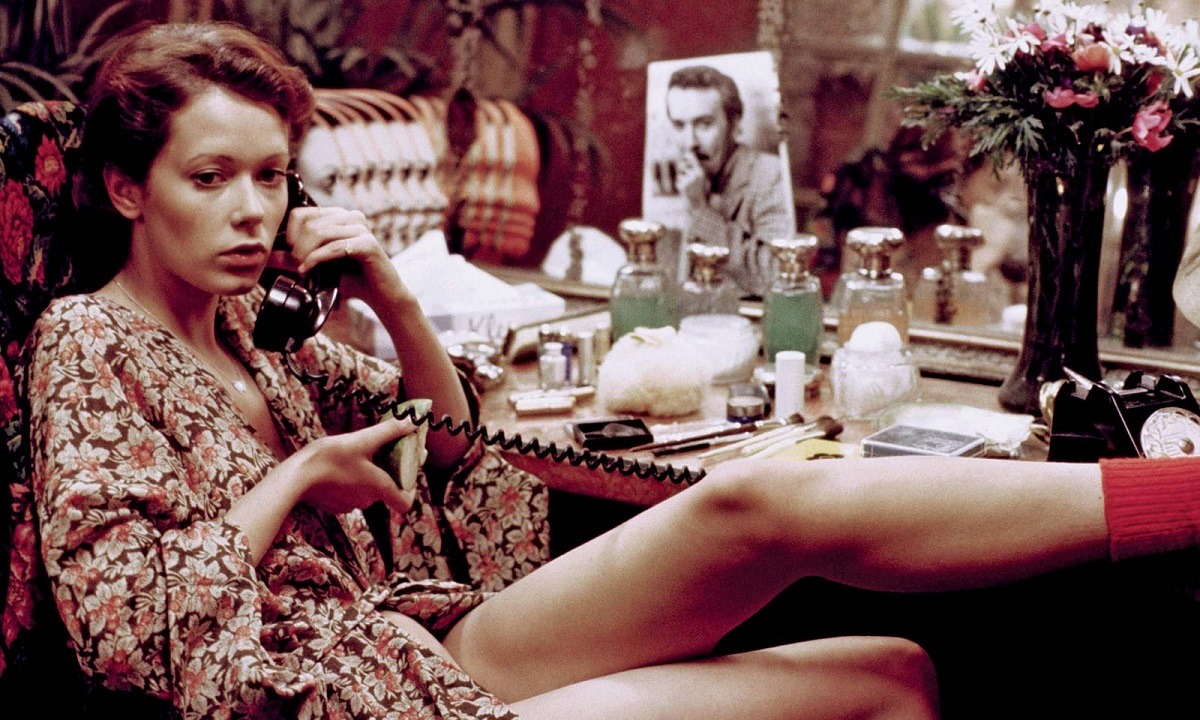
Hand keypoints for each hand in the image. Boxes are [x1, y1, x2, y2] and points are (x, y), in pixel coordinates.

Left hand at [278, 206, 412, 309]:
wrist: (380, 295)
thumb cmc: (351, 279)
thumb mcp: (317, 266)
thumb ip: (293, 259)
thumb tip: (265, 257)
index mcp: (338, 216)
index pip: (301, 214)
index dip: (291, 235)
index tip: (293, 256)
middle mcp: (351, 217)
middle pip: (309, 224)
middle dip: (298, 248)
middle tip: (299, 267)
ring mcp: (361, 228)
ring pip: (320, 233)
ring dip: (306, 255)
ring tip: (304, 270)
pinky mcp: (368, 243)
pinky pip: (333, 247)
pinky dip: (316, 260)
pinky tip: (309, 271)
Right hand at [281, 417, 418, 514]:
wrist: (295, 476)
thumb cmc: (329, 458)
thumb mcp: (362, 440)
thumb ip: (389, 431)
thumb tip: (413, 421)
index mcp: (379, 488)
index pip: (405, 503)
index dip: (411, 489)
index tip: (409, 471)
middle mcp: (367, 501)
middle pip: (386, 490)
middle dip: (389, 470)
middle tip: (388, 449)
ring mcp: (349, 505)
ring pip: (367, 489)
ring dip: (369, 474)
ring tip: (364, 453)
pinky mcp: (334, 504)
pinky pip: (351, 492)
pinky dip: (352, 479)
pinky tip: (344, 463)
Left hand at [676, 151, 706, 206]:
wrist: (698, 203)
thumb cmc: (699, 188)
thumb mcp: (700, 177)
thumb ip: (694, 166)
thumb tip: (686, 155)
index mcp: (700, 172)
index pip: (692, 158)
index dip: (688, 155)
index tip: (685, 154)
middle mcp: (694, 175)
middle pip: (682, 165)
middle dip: (682, 169)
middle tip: (688, 176)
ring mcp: (688, 180)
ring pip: (679, 174)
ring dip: (681, 178)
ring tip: (688, 185)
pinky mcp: (682, 186)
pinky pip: (677, 181)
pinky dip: (680, 185)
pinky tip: (685, 190)